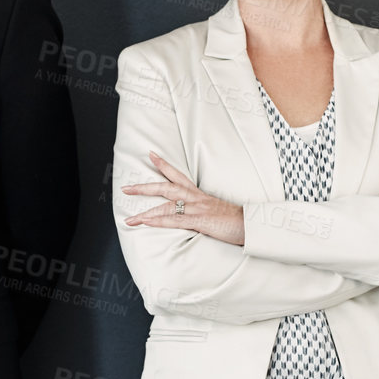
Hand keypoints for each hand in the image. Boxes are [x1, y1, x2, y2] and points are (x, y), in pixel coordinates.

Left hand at [122, 152, 244, 244]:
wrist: (252, 224)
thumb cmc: (236, 220)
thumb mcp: (215, 211)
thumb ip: (201, 210)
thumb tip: (191, 214)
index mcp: (199, 194)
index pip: (178, 175)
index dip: (163, 164)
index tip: (151, 154)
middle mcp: (196, 198)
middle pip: (166, 187)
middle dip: (144, 188)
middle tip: (125, 188)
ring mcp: (197, 208)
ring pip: (166, 205)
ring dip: (145, 212)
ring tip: (129, 218)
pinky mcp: (200, 221)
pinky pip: (175, 220)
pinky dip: (159, 221)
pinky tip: (146, 222)